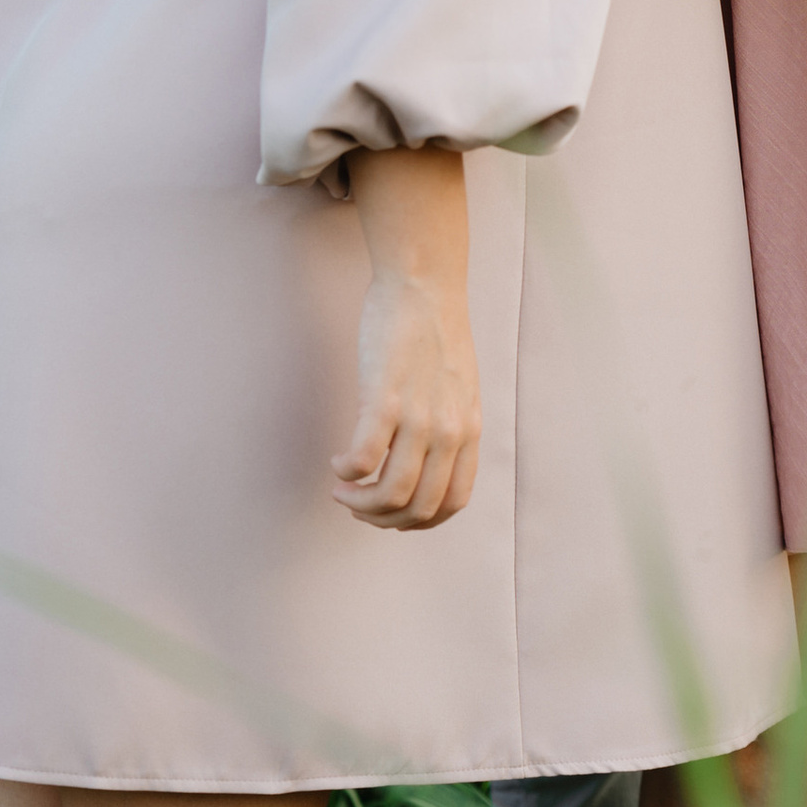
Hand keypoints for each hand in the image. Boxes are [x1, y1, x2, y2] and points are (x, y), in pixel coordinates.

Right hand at [331, 265, 482, 529]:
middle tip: (358, 505)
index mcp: (469, 428)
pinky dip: (346, 472)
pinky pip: (363, 460)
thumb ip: (448, 427)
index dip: (417, 521)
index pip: (453, 502)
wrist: (425, 284)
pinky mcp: (385, 398)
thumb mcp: (459, 389)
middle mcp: (450, 429)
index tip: (391, 512)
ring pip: (390, 494)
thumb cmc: (434, 333)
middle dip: (382, 520)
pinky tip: (338, 461)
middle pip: (419, 509)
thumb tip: (421, 466)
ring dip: (359, 504)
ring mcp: (419, 415)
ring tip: (343, 488)